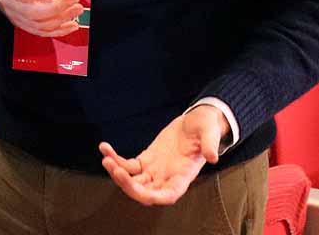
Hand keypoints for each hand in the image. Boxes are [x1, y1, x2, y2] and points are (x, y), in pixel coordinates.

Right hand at [0, 0, 81, 36]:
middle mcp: (10, 3)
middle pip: (32, 12)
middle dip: (56, 7)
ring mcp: (16, 15)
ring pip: (39, 24)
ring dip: (60, 19)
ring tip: (77, 9)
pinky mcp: (23, 22)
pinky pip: (40, 31)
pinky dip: (57, 31)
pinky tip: (71, 26)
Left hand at [98, 105, 230, 205]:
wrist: (197, 119)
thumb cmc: (206, 127)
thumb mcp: (210, 132)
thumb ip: (210, 144)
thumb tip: (213, 156)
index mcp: (184, 175)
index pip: (169, 194)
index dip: (155, 197)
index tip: (142, 193)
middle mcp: (168, 177)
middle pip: (146, 192)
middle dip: (128, 185)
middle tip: (114, 169)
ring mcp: (155, 170)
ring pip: (134, 181)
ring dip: (118, 173)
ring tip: (107, 157)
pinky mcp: (147, 160)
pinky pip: (128, 165)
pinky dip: (116, 159)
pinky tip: (105, 148)